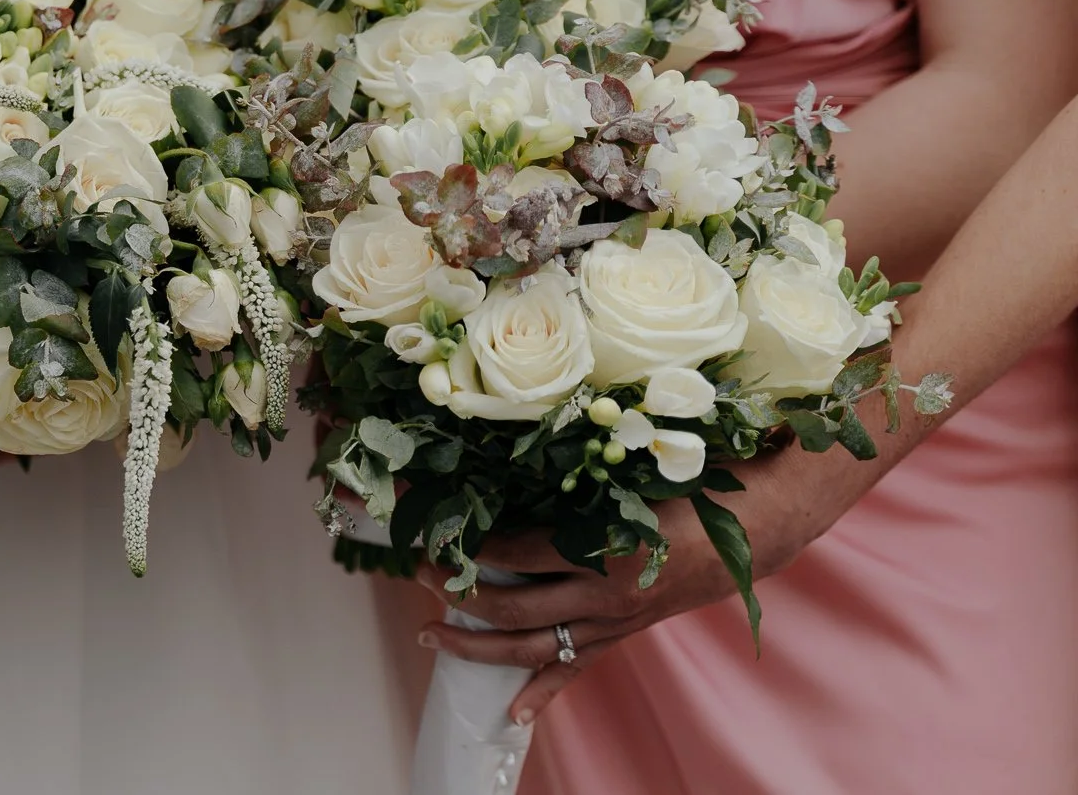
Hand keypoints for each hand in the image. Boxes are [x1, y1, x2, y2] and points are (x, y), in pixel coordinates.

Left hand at [414, 445, 871, 724]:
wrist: (757, 527)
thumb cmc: (691, 483)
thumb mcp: (629, 471)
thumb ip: (572, 476)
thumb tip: (502, 464)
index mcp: (606, 547)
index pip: (516, 553)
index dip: (469, 543)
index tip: (431, 526)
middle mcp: (606, 594)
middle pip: (513, 606)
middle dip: (458, 592)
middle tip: (420, 572)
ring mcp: (614, 621)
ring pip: (533, 647)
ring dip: (478, 646)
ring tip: (430, 636)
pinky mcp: (623, 634)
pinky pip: (576, 668)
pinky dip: (542, 692)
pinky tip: (511, 712)